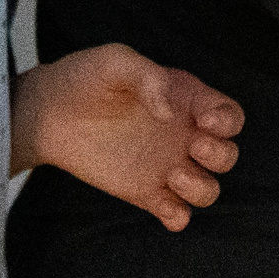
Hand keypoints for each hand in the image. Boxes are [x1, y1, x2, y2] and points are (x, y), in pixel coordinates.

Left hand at [12, 42, 242, 231]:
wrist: (48, 113)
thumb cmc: (85, 79)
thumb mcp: (116, 61)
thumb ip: (147, 77)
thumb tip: (170, 110)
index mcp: (186, 101)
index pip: (230, 115)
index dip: (227, 120)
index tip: (204, 119)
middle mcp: (183, 135)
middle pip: (228, 155)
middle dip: (220, 154)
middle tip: (193, 145)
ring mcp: (166, 166)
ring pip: (209, 189)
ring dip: (201, 187)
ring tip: (173, 175)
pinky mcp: (145, 192)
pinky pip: (177, 214)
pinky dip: (179, 216)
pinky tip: (162, 203)